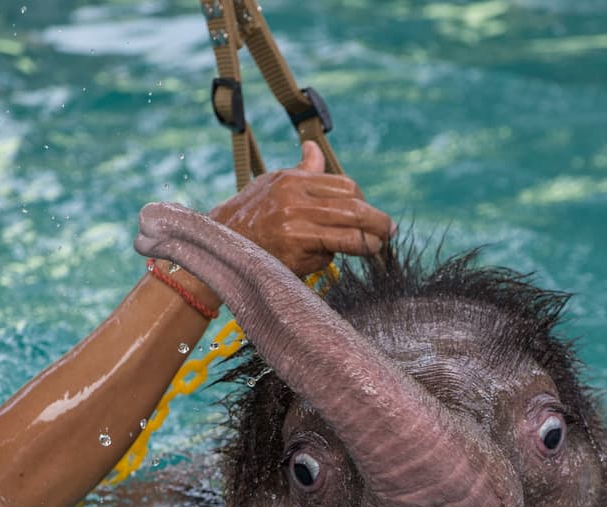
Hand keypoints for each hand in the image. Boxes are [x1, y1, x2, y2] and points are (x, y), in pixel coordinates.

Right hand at [208, 142, 394, 278]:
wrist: (218, 244)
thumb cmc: (249, 214)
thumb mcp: (272, 183)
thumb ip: (302, 171)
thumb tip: (314, 148)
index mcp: (293, 181)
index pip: (345, 186)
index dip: (363, 200)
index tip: (371, 212)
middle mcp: (295, 201)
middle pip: (354, 209)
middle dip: (377, 221)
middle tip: (389, 231)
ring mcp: (295, 228)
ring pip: (349, 234)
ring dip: (368, 243)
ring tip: (376, 246)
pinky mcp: (294, 253)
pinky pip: (328, 255)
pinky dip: (334, 257)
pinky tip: (331, 257)